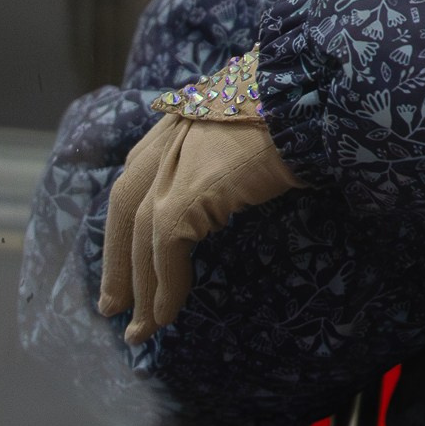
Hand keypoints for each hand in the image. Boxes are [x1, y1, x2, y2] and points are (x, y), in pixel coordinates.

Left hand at [97, 114, 300, 344]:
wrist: (310, 96)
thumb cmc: (295, 108)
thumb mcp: (250, 123)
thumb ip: (228, 145)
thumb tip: (237, 174)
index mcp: (178, 121)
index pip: (138, 179)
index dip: (127, 223)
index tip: (127, 257)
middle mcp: (166, 140)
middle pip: (125, 208)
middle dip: (118, 261)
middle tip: (114, 307)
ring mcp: (173, 166)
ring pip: (140, 236)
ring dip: (141, 287)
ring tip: (143, 329)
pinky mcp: (188, 193)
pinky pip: (166, 249)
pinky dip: (165, 285)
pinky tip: (168, 313)